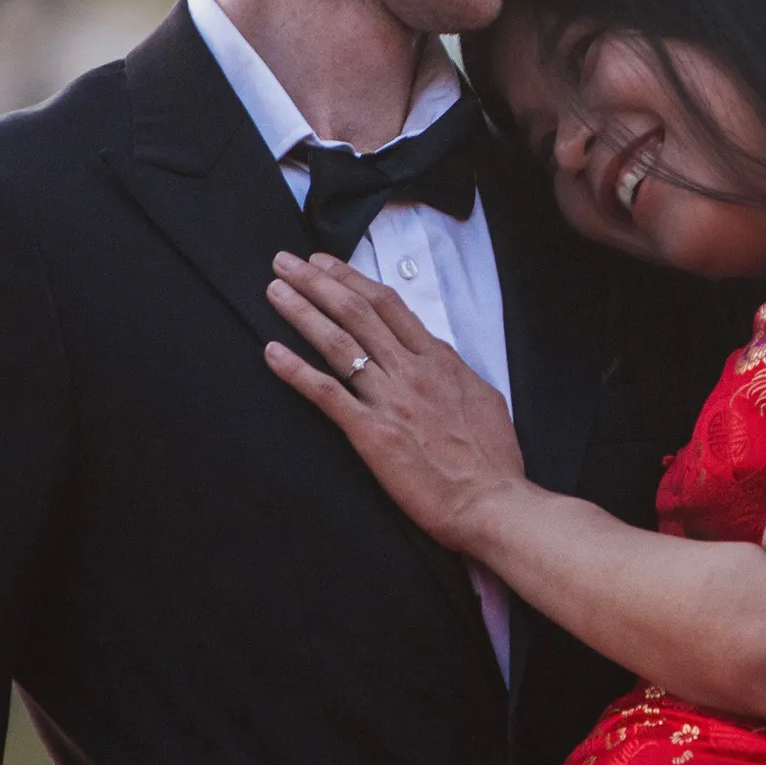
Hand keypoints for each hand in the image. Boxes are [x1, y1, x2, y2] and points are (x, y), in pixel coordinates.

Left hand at [264, 252, 527, 550]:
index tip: (325, 264)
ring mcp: (391, 400)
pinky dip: (296, 371)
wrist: (492, 501)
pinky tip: (272, 353)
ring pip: (339, 343)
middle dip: (317, 282)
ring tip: (274, 291)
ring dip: (302, 313)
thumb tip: (437, 355)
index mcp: (439, 360)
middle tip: (286, 262)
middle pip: (356, 312)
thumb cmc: (493, 459)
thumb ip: (453, 372)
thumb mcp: (482, 397)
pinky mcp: (372, 434)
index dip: (351, 279)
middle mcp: (412, 371)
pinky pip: (327, 394)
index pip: (388, 305)